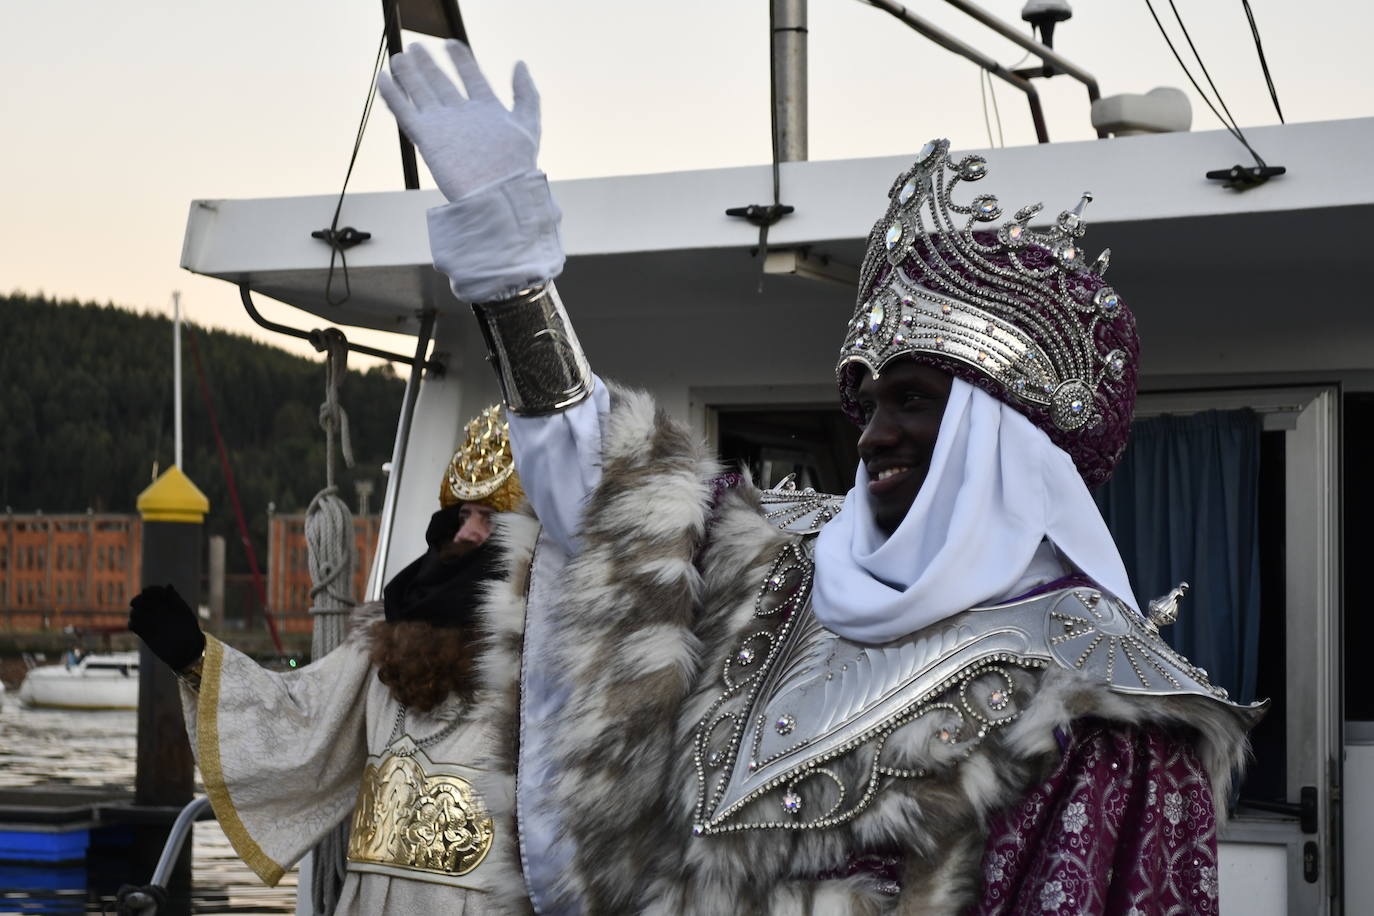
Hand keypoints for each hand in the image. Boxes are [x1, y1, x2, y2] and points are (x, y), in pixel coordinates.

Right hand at [128, 584, 205, 671]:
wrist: (187, 649)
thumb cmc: (189, 629)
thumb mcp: (184, 613)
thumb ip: (175, 600)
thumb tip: (168, 585)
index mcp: (168, 603)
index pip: (155, 592)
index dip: (150, 591)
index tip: (146, 592)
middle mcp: (158, 611)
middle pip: (143, 600)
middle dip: (138, 600)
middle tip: (135, 603)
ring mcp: (150, 621)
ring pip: (136, 612)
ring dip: (135, 612)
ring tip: (137, 615)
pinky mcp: (145, 633)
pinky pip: (133, 625)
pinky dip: (132, 623)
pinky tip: (135, 625)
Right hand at [378, 41, 541, 202]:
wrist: (499, 195)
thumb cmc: (517, 165)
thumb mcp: (528, 123)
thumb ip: (526, 93)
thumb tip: (520, 63)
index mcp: (487, 111)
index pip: (471, 78)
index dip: (461, 60)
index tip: (451, 44)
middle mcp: (463, 117)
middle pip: (441, 84)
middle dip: (429, 66)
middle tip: (416, 47)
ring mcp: (444, 127)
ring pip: (422, 95)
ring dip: (410, 75)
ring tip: (400, 57)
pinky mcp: (427, 139)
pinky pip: (406, 113)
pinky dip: (393, 96)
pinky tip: (383, 79)